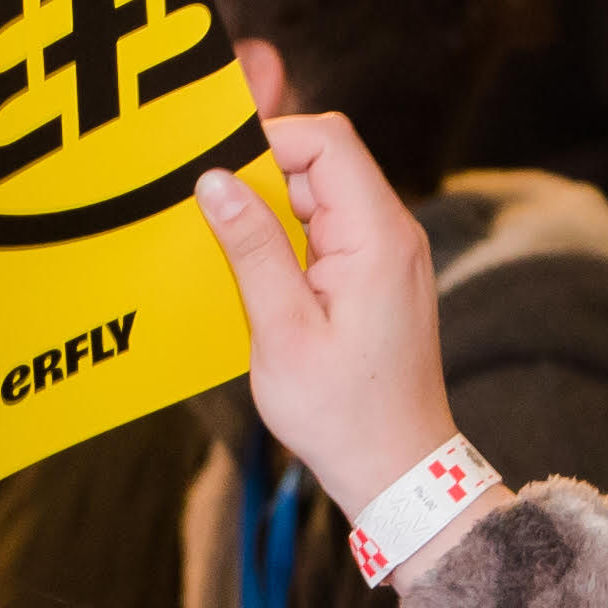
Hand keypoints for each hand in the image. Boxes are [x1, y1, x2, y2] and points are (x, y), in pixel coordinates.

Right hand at [196, 115, 472, 554]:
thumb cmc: (342, 412)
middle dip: (260, 177)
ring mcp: (389, 253)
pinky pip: (327, 228)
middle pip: (322, 161)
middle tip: (211, 219)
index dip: (268, 140)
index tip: (216, 174)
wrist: (397, 468)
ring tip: (230, 255)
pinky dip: (286, 237)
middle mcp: (394, 233)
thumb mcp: (282, 330)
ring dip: (270, 211)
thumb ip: (251, 247)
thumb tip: (215, 180)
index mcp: (378, 237)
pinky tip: (258, 276)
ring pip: (320, 194)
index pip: (327, 141)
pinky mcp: (377, 274)